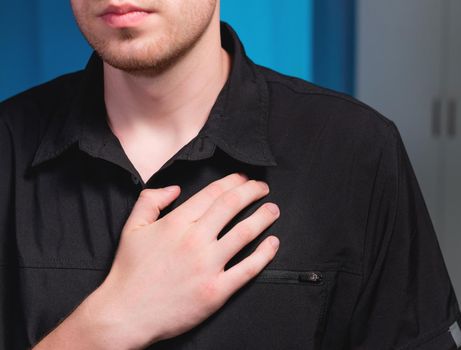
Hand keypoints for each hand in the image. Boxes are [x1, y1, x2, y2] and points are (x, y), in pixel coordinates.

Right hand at [82, 173, 279, 348]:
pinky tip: (273, 243)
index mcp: (176, 223)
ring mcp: (207, 266)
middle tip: (262, 188)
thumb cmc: (130, 272)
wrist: (126, 314)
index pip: (212, 193)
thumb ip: (151, 201)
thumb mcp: (132, 228)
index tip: (243, 178)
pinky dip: (265, 254)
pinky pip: (248, 269)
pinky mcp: (216, 290)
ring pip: (244, 233)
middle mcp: (195, 240)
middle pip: (231, 206)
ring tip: (272, 210)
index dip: (232, 181)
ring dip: (263, 217)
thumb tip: (174, 188)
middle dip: (252, 191)